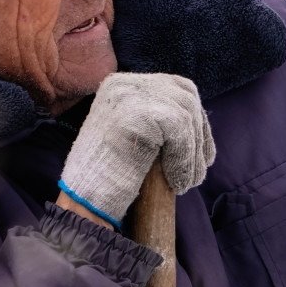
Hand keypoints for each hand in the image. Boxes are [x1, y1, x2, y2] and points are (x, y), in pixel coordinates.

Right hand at [57, 72, 215, 222]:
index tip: (203, 155)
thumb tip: (198, 117)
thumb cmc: (109, 177)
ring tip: (186, 184)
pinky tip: (177, 183)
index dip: (197, 120)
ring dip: (193, 155)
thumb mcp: (134, 136)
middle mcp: (125, 84)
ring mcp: (129, 95)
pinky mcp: (135, 112)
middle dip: (199, 137)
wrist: (82, 203)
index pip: (176, 88)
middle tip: (197, 173)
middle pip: (185, 97)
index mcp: (123, 85)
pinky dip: (184, 160)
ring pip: (186, 115)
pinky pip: (179, 130)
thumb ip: (157, 118)